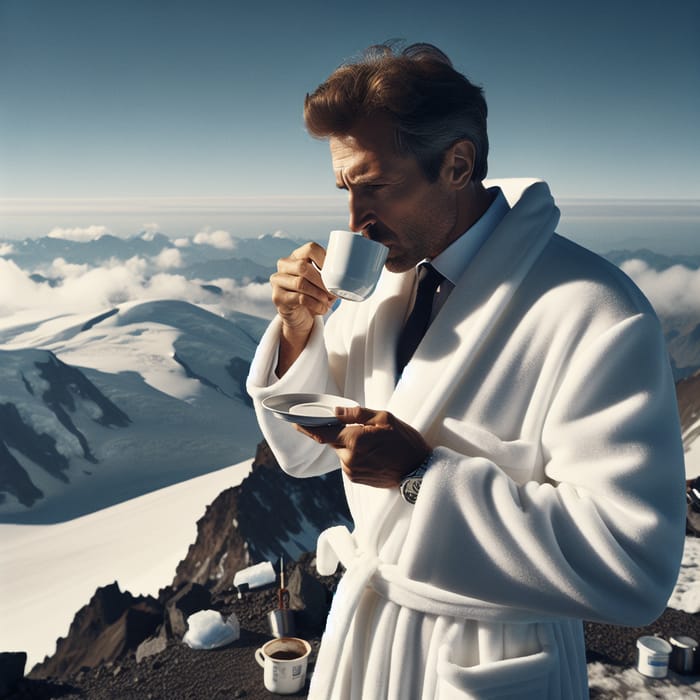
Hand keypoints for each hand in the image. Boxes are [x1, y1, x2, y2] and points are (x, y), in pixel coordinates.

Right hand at [270, 242, 335, 374]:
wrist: (301, 317)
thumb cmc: (316, 295)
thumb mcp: (325, 282)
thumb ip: (335, 273)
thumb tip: (359, 270)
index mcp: (297, 255)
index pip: (310, 248)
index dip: (324, 258)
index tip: (335, 271)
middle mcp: (284, 265)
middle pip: (303, 267)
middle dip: (322, 280)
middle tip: (333, 292)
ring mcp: (278, 280)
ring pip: (300, 283)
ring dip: (319, 294)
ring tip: (328, 301)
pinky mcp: (277, 297)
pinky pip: (299, 299)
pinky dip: (315, 305)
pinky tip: (322, 309)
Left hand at [296, 406, 430, 487]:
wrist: (419, 470)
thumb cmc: (405, 441)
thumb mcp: (384, 418)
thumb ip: (356, 414)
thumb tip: (335, 412)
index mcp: (354, 441)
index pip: (321, 434)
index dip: (306, 427)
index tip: (294, 422)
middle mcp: (349, 459)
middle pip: (333, 442)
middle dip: (339, 433)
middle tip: (357, 427)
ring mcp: (352, 471)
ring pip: (341, 452)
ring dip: (349, 444)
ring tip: (373, 442)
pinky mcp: (356, 479)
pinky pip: (348, 462)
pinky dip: (355, 455)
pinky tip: (373, 453)